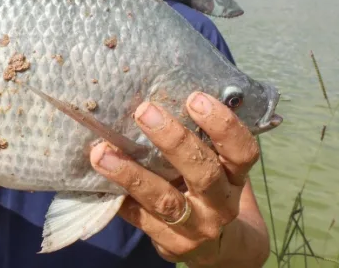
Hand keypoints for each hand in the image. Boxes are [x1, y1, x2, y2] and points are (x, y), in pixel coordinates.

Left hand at [89, 91, 262, 265]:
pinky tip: (97, 179)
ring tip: (101, 151)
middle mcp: (220, 204)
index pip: (241, 151)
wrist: (221, 250)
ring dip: (131, 174)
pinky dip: (119, 198)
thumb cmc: (211, 191)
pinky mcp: (170, 245)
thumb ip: (199, 137)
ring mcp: (195, 228)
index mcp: (235, 177)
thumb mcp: (217, 166)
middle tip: (144, 110)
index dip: (222, 125)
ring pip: (164, 201)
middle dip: (173, 141)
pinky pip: (140, 219)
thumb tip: (160, 88)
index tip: (194, 98)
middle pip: (203, 172)